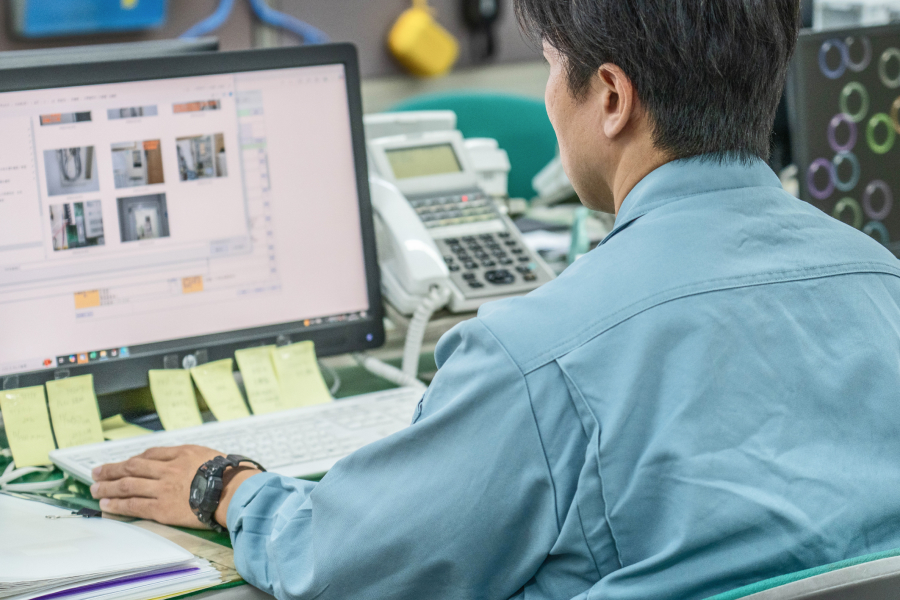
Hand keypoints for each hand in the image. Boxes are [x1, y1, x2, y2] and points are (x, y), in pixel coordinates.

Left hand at [90, 445, 260, 528]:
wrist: (232, 492)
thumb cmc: (227, 474)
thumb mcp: (208, 454)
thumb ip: (188, 455)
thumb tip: (176, 458)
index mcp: (180, 454)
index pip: (150, 454)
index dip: (134, 459)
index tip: (124, 463)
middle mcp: (167, 469)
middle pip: (133, 467)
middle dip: (112, 470)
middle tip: (97, 472)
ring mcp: (163, 489)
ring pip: (128, 485)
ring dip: (108, 487)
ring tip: (95, 489)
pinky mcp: (162, 508)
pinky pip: (134, 505)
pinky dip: (117, 505)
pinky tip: (106, 505)